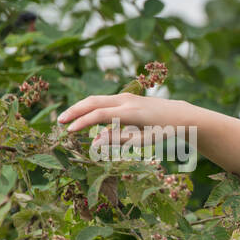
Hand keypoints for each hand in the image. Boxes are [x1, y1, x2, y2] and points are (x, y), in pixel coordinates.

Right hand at [56, 93, 187, 152]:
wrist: (180, 115)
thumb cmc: (163, 131)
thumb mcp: (143, 140)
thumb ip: (118, 140)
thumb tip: (94, 142)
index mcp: (130, 113)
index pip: (99, 116)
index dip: (82, 123)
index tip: (69, 132)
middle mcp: (126, 101)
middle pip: (93, 102)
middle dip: (75, 111)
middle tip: (60, 122)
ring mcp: (125, 97)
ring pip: (96, 99)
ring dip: (80, 108)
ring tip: (68, 120)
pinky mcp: (126, 97)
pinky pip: (104, 100)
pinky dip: (91, 107)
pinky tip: (84, 117)